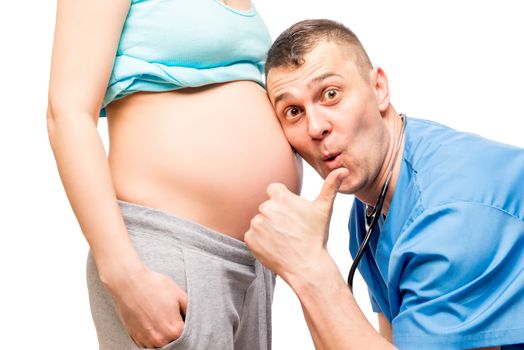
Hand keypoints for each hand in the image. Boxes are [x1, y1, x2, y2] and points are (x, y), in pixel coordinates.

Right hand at [105, 265, 187, 347]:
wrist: (130, 283)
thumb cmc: (155, 286)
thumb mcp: (180, 294)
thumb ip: (189, 311)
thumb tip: (193, 319)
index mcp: (174, 330)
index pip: (187, 335)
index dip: (185, 324)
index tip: (180, 316)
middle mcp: (160, 340)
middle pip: (173, 341)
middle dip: (174, 331)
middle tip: (169, 315)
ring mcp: (146, 340)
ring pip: (160, 344)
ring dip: (162, 335)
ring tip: (159, 317)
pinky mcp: (135, 338)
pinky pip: (148, 343)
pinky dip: (151, 335)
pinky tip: (150, 321)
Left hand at [245, 168, 347, 283]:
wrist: (306, 266)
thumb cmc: (315, 237)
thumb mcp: (324, 209)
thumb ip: (330, 186)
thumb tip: (342, 170)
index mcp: (280, 197)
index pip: (274, 190)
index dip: (282, 200)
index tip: (290, 212)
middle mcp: (266, 208)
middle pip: (267, 207)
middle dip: (276, 216)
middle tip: (290, 229)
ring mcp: (256, 224)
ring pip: (259, 221)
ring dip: (267, 228)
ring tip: (283, 238)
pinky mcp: (250, 239)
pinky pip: (252, 236)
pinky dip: (260, 241)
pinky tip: (274, 246)